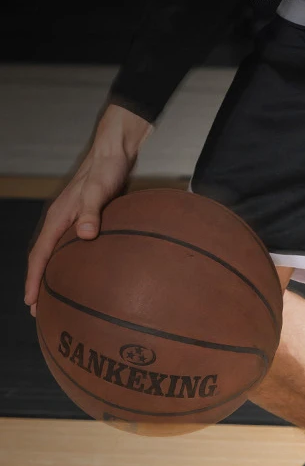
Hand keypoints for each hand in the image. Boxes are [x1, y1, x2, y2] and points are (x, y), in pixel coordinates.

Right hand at [24, 105, 152, 315]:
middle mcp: (60, 222)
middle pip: (43, 258)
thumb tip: (85, 236)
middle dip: (38, 284)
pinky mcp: (84, 221)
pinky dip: (68, 265)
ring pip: (55, 254)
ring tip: (53, 299)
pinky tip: (78, 277)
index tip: (30, 300)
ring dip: (51, 277)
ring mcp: (71, 222)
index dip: (34, 278)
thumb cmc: (106, 172)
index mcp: (58, 218)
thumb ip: (92, 212)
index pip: (40, 254)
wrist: (113, 155)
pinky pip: (70, 249)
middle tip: (37, 310)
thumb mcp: (100, 191)